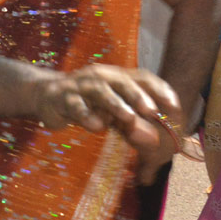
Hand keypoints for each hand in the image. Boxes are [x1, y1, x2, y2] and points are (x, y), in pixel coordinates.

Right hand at [33, 64, 182, 178]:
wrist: (46, 96)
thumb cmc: (86, 104)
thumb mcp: (111, 113)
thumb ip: (132, 125)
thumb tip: (154, 143)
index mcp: (116, 77)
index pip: (142, 77)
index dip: (159, 89)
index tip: (174, 106)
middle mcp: (99, 76)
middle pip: (121, 81)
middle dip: (137, 95)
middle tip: (152, 111)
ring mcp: (80, 85)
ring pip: (99, 90)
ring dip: (115, 103)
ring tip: (128, 117)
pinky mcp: (62, 98)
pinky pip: (75, 105)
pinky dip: (86, 114)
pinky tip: (96, 126)